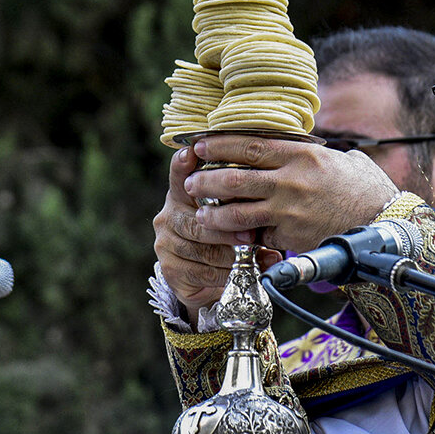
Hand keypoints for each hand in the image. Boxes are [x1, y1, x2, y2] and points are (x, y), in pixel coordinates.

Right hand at [153, 146, 258, 321]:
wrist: (206, 280)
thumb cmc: (225, 239)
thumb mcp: (235, 220)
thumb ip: (245, 214)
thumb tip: (269, 223)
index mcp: (182, 195)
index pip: (179, 176)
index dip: (183, 166)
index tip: (189, 153)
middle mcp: (168, 216)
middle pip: (197, 221)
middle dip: (227, 229)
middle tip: (251, 236)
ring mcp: (165, 243)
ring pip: (202, 249)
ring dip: (231, 255)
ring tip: (253, 257)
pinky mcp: (170, 268)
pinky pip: (201, 271)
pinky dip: (225, 273)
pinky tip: (241, 273)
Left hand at [183, 134, 399, 251]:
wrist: (384, 224)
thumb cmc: (365, 189)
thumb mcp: (340, 159)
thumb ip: (311, 154)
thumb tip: (293, 145)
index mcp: (302, 154)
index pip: (249, 144)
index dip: (219, 144)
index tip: (199, 144)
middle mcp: (291, 181)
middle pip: (234, 178)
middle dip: (206, 180)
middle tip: (191, 183)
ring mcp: (289, 211)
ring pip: (238, 213)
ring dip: (214, 214)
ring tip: (201, 215)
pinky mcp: (292, 237)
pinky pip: (259, 236)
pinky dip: (245, 237)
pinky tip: (233, 237)